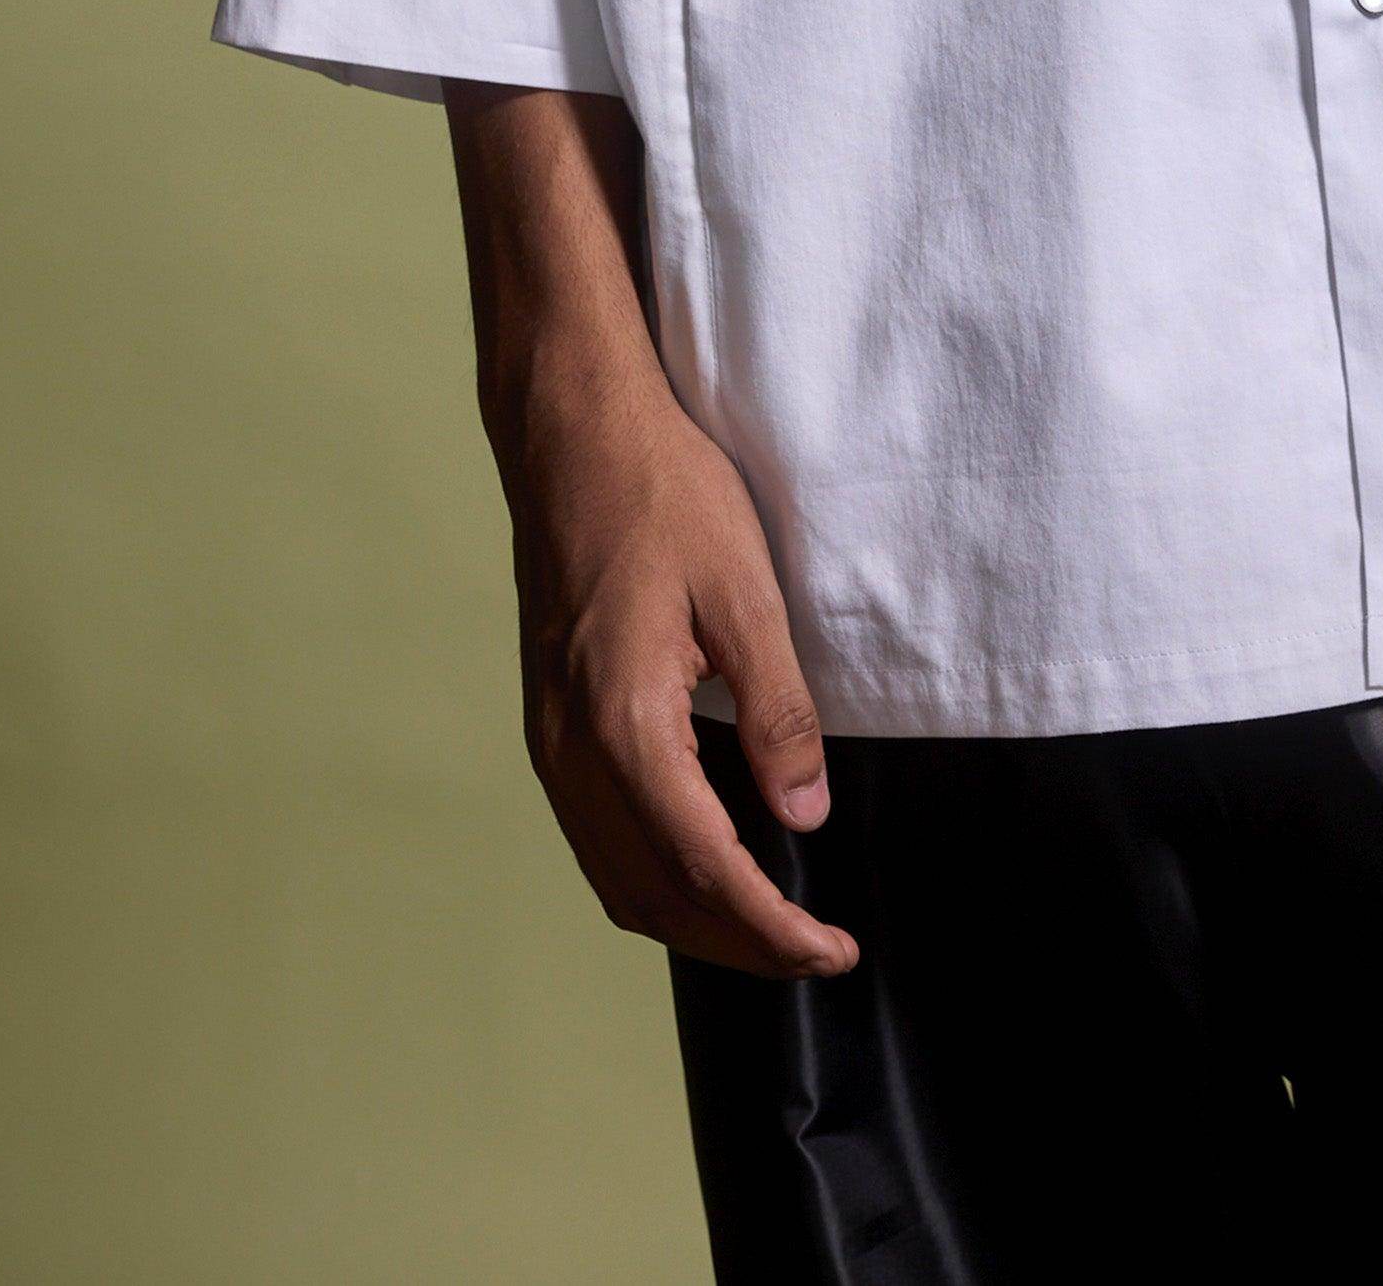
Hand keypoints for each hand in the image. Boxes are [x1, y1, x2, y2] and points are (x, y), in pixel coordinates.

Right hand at [445, 83, 855, 981]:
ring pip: (615, 877)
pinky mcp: (550, 721)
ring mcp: (550, 741)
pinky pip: (597, 836)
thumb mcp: (744, 591)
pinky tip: (706, 859)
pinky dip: (653, 875)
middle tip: (814, 951)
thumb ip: (776, 712)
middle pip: (652, 896)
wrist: (570, 429)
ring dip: (692, 918)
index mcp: (624, 724)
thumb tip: (804, 821)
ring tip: (769, 922)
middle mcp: (572, 751)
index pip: (705, 868)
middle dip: (736, 944)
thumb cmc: (663, 491)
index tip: (833, 952)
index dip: (772, 927)